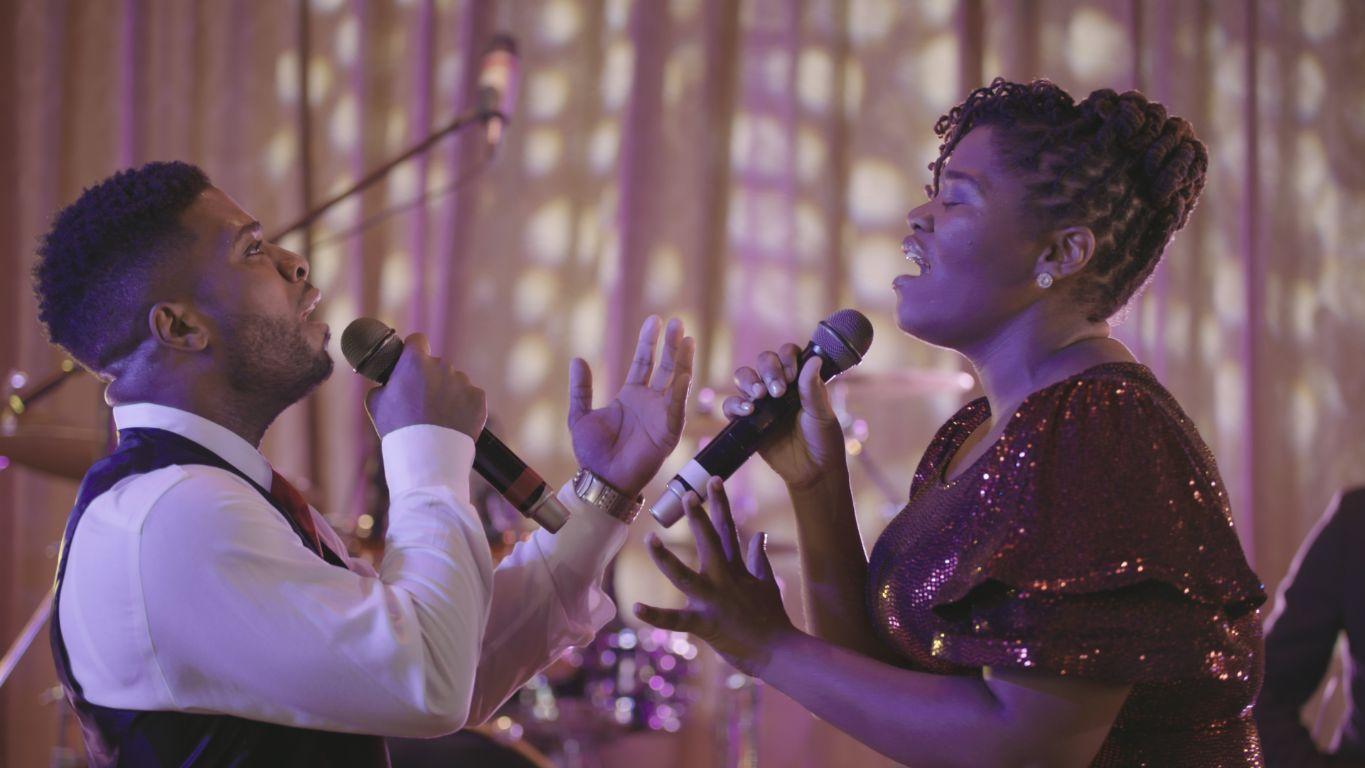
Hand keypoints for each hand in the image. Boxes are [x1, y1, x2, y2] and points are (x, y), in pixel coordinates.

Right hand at [365, 333, 486, 438]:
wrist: (428, 454)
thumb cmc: (398, 428)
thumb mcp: (376, 402)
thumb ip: (385, 384)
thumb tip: (389, 382)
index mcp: (415, 362)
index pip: (417, 340)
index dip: (413, 351)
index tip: (411, 363)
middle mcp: (442, 366)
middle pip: (437, 366)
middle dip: (431, 379)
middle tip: (423, 402)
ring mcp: (462, 381)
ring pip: (455, 382)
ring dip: (448, 393)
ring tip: (438, 418)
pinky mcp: (478, 398)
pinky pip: (470, 397)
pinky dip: (464, 407)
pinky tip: (453, 422)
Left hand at [567, 316, 693, 497]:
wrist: (600, 480)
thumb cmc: (592, 453)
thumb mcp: (580, 415)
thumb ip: (581, 388)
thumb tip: (577, 359)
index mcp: (631, 397)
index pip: (644, 363)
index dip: (649, 342)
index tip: (654, 320)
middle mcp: (650, 403)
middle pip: (665, 367)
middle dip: (671, 345)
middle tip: (676, 322)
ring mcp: (661, 416)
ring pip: (676, 383)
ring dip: (682, 362)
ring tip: (687, 339)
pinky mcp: (667, 433)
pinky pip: (676, 409)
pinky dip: (680, 393)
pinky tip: (684, 375)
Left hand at [633, 478, 797, 676]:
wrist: (779, 651)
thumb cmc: (772, 618)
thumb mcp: (766, 583)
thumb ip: (758, 557)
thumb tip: (760, 534)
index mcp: (736, 568)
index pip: (727, 529)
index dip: (719, 503)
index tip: (712, 479)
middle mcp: (724, 579)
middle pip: (710, 542)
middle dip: (698, 518)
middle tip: (687, 495)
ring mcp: (714, 600)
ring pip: (684, 575)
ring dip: (666, 558)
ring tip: (650, 539)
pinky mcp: (705, 624)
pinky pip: (676, 620)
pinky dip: (656, 615)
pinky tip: (635, 607)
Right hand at [723, 348, 845, 489]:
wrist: (812, 472)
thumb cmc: (823, 441)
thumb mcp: (822, 414)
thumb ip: (814, 388)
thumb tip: (814, 359)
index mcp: (799, 380)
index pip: (787, 354)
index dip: (786, 358)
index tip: (792, 375)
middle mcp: (778, 386)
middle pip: (763, 360)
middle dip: (769, 369)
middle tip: (778, 390)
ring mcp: (761, 403)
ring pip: (744, 376)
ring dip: (749, 381)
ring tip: (760, 396)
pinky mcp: (747, 422)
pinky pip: (731, 405)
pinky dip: (735, 404)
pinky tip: (748, 411)